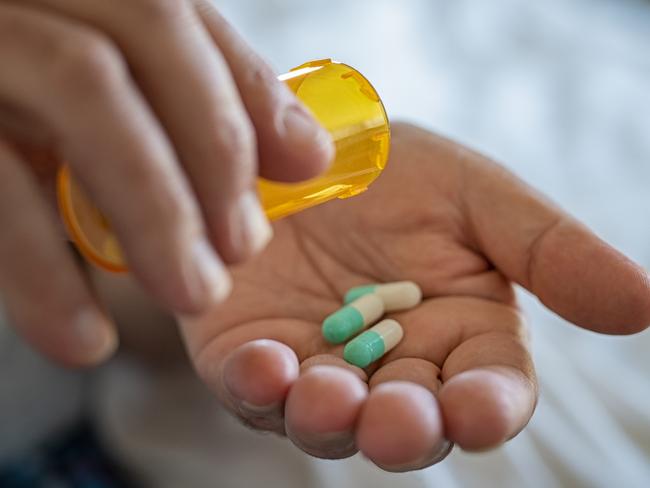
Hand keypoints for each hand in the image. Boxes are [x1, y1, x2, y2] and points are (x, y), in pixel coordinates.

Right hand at [0, 0, 331, 365]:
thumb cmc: (25, 109)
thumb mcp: (110, 91)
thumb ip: (198, 100)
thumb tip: (307, 152)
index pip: (173, 12)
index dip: (245, 91)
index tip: (304, 166)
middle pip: (143, 30)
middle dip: (213, 144)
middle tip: (244, 245)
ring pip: (80, 89)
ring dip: (154, 206)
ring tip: (195, 293)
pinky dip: (41, 271)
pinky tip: (84, 336)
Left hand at [180, 123, 649, 470]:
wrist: (296, 150)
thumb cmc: (390, 169)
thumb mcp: (473, 195)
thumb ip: (546, 250)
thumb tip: (644, 303)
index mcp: (457, 331)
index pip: (487, 389)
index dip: (487, 407)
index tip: (479, 410)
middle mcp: (390, 364)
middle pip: (409, 421)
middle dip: (406, 428)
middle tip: (401, 419)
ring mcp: (317, 366)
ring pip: (330, 420)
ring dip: (331, 417)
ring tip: (329, 394)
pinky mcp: (249, 355)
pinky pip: (251, 388)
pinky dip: (257, 386)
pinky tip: (263, 365)